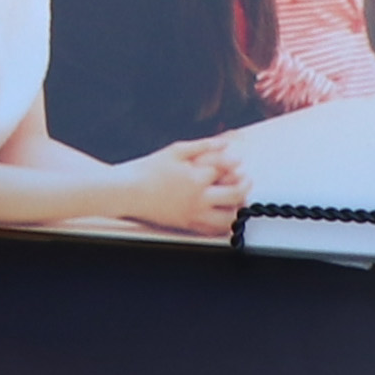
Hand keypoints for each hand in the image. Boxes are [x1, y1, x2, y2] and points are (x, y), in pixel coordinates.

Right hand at [132, 138, 246, 233]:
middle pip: (234, 195)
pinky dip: (225, 224)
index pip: (227, 170)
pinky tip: (226, 215)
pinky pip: (213, 231)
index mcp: (196, 178)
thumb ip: (203, 146)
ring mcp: (194, 215)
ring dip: (239, 208)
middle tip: (247, 180)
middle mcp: (198, 199)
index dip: (236, 164)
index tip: (238, 161)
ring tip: (239, 199)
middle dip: (245, 186)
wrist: (128, 192)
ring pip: (228, 218)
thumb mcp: (176, 150)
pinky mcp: (187, 225)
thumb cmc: (149, 169)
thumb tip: (225, 144)